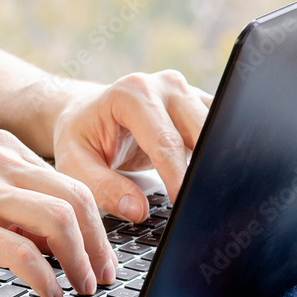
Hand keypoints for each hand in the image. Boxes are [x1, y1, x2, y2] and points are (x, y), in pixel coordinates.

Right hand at [0, 130, 118, 296]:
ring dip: (79, 261)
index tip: (101, 256)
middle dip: (97, 245)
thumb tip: (63, 239)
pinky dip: (45, 278)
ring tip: (81, 288)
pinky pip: (23, 253)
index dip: (96, 225)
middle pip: (74, 198)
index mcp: (0, 150)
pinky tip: (48, 294)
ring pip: (58, 220)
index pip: (69, 182)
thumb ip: (13, 203)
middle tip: (101, 277)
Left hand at [52, 70, 212, 221]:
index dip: (177, 177)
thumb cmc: (79, 139)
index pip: (165, 142)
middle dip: (204, 169)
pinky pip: (222, 130)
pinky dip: (220, 155)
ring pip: (219, 130)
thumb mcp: (74, 165)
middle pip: (201, 132)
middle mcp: (165, 86)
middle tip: (203, 205)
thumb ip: (102, 188)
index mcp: (132, 93)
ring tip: (211, 195)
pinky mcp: (200, 104)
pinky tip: (214, 180)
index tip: (183, 205)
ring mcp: (187, 92)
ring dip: (217, 161)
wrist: (85, 115)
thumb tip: (138, 210)